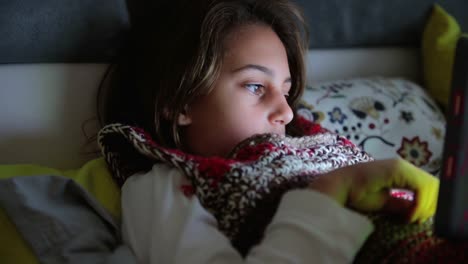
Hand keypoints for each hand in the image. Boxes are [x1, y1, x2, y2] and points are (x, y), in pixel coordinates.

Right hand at [309, 158, 438, 222]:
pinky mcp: (397, 169)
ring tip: (409, 218)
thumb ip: (402, 204)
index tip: (413, 219)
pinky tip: (407, 214)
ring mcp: (400, 165)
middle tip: (412, 220)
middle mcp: (402, 165)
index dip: (426, 205)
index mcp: (400, 172)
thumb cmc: (356, 194)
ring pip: (430, 187)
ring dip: (424, 206)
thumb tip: (417, 211)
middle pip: (433, 186)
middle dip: (427, 207)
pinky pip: (421, 187)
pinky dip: (419, 204)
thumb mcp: (385, 202)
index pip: (427, 186)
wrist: (337, 187)